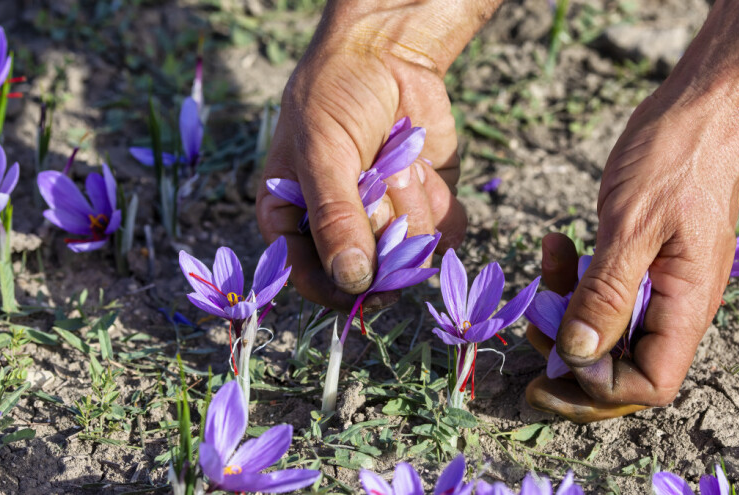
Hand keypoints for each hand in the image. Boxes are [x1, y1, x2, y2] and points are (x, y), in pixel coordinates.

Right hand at [256, 1, 500, 310]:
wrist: (390, 52)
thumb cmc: (336, 94)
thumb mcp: (322, 153)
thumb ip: (334, 218)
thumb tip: (352, 281)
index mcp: (294, 220)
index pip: (311, 280)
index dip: (340, 290)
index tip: (369, 288)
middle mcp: (340, 229)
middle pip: (371, 272)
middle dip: (383, 226)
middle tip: (379, 178)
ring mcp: (386, 220)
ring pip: (412, 251)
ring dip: (411, 203)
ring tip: (395, 157)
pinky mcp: (424, 208)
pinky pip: (445, 232)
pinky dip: (441, 201)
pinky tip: (421, 165)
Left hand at [525, 0, 738, 421]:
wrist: (700, 107)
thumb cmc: (673, 157)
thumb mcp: (631, 227)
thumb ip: (604, 296)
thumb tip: (576, 355)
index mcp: (686, 306)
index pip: (647, 385)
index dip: (596, 388)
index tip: (552, 360)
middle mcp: (676, 306)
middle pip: (621, 367)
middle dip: (570, 355)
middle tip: (531, 322)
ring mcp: (661, 286)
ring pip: (607, 329)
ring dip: (565, 309)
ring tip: (546, 261)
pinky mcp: (643, 264)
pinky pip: (604, 293)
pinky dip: (574, 280)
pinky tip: (556, 246)